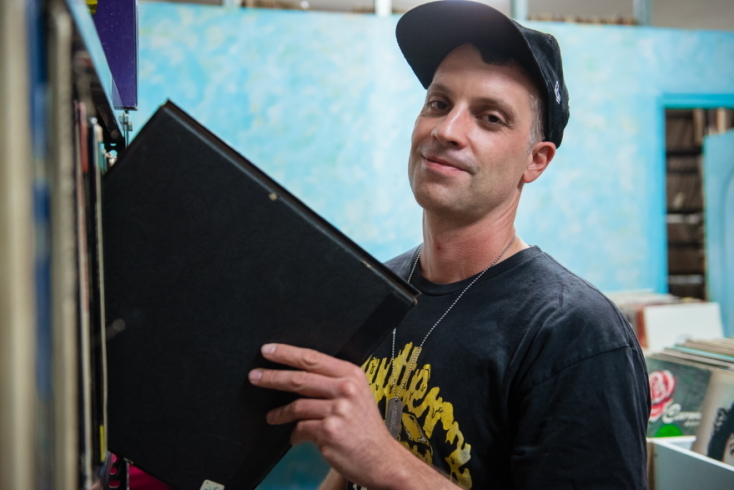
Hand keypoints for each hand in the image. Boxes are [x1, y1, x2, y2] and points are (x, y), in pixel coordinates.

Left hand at [248, 343, 405, 488]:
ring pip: (296, 406)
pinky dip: (294, 435)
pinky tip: (295, 437)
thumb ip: (334, 381)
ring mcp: (337, 410)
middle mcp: (346, 389)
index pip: (312, 358)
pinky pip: (300, 429)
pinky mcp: (329, 431)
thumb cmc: (366, 428)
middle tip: (255, 377)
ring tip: (271, 417)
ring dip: (279, 413)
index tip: (268, 351)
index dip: (286, 353)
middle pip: (300, 378)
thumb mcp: (358, 394)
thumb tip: (300, 373)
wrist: (382, 459)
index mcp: (352, 374)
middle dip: (272, 377)